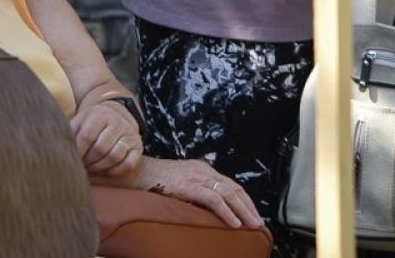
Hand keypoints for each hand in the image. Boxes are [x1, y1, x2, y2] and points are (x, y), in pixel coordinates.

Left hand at [69, 97, 143, 176]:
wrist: (116, 115)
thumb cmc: (91, 123)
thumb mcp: (80, 121)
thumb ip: (69, 133)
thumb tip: (55, 150)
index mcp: (99, 114)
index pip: (87, 137)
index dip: (78, 152)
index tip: (71, 160)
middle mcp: (117, 122)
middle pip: (100, 148)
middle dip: (88, 162)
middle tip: (81, 168)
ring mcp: (129, 134)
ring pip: (114, 157)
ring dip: (99, 168)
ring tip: (90, 170)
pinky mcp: (138, 146)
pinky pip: (128, 164)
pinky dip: (115, 171)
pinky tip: (105, 171)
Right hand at [128, 157, 263, 229]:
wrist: (137, 173)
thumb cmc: (154, 182)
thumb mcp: (179, 185)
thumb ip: (193, 192)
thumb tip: (205, 211)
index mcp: (202, 169)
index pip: (230, 184)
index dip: (243, 199)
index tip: (251, 213)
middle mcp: (204, 171)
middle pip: (234, 188)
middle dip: (248, 206)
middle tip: (258, 222)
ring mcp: (197, 177)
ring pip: (228, 194)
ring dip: (243, 210)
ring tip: (252, 225)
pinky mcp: (190, 185)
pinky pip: (214, 199)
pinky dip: (227, 212)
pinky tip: (234, 223)